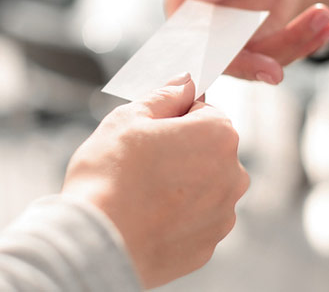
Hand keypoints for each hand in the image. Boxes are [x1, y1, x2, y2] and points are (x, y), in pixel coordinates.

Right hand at [61, 73, 248, 288]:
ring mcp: (223, 214)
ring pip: (203, 186)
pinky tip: (147, 216)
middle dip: (181, 150)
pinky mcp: (207, 246)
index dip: (174, 116)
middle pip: (208, 150)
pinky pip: (195, 220)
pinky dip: (176, 216)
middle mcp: (233, 175)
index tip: (150, 131)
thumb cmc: (109, 175)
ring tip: (142, 192)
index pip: (204, 110)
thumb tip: (185, 83)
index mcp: (219, 135)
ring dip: (181, 184)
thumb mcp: (129, 118)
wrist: (95, 243)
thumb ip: (165, 97)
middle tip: (141, 162)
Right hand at [165, 0, 328, 83]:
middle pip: (223, 56)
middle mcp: (201, 32)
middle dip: (254, 63)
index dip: (207, 53)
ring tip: (324, 15)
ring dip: (294, 43)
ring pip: (259, 61)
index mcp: (183, 1)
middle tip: (276, 71)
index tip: (232, 59)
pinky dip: (308, 43)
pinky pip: (282, 57)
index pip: (187, 35)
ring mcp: (230, 48)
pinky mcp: (258, 56)